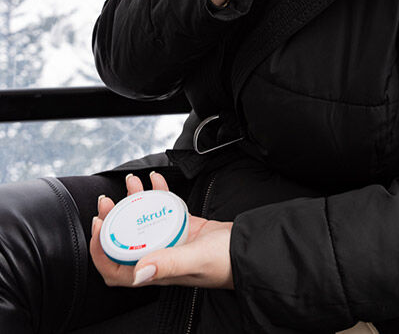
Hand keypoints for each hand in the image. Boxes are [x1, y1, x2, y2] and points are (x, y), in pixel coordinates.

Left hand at [90, 172, 234, 289]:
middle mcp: (158, 256)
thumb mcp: (195, 260)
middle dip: (111, 219)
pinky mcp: (183, 226)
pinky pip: (164, 208)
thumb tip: (137, 272)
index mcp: (155, 271)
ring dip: (133, 201)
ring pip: (142, 221)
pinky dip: (158, 193)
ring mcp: (169, 240)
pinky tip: (157, 179)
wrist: (247, 249)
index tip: (98, 225)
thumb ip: (168, 264)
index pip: (116, 268)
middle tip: (107, 200)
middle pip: (124, 240)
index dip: (100, 250)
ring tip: (132, 182)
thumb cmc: (224, 262)